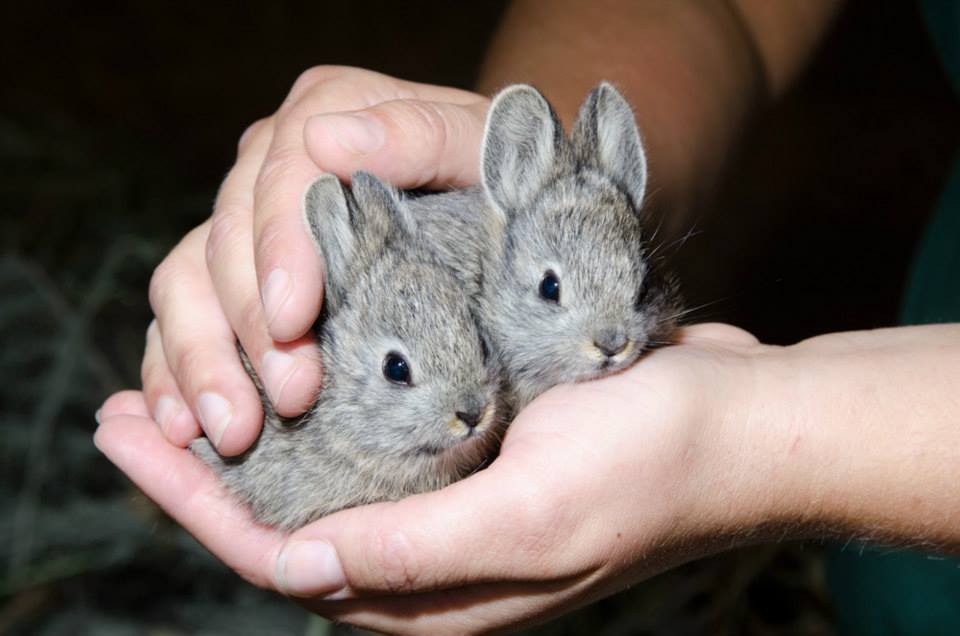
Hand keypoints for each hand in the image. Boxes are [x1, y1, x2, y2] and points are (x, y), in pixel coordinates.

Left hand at [97, 324, 783, 633]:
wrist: (742, 423)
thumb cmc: (654, 464)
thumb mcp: (536, 513)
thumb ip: (418, 553)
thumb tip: (295, 572)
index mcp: (442, 594)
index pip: (284, 560)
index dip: (196, 507)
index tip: (130, 441)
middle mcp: (437, 560)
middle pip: (285, 524)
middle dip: (199, 474)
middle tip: (123, 412)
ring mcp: (456, 507)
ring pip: (322, 484)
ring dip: (248, 441)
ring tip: (177, 389)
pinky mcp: (476, 459)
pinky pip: (373, 445)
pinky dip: (314, 414)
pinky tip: (283, 374)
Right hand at [139, 67, 489, 454]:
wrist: (494, 202)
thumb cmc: (496, 176)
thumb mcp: (480, 148)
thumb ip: (421, 134)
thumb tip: (330, 137)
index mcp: (328, 111)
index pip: (282, 178)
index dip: (279, 249)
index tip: (293, 318)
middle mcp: (273, 162)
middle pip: (226, 240)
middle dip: (249, 327)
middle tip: (289, 399)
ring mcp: (248, 220)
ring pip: (187, 283)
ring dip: (201, 362)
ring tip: (230, 431)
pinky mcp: (234, 274)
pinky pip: (181, 319)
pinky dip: (175, 373)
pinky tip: (184, 426)